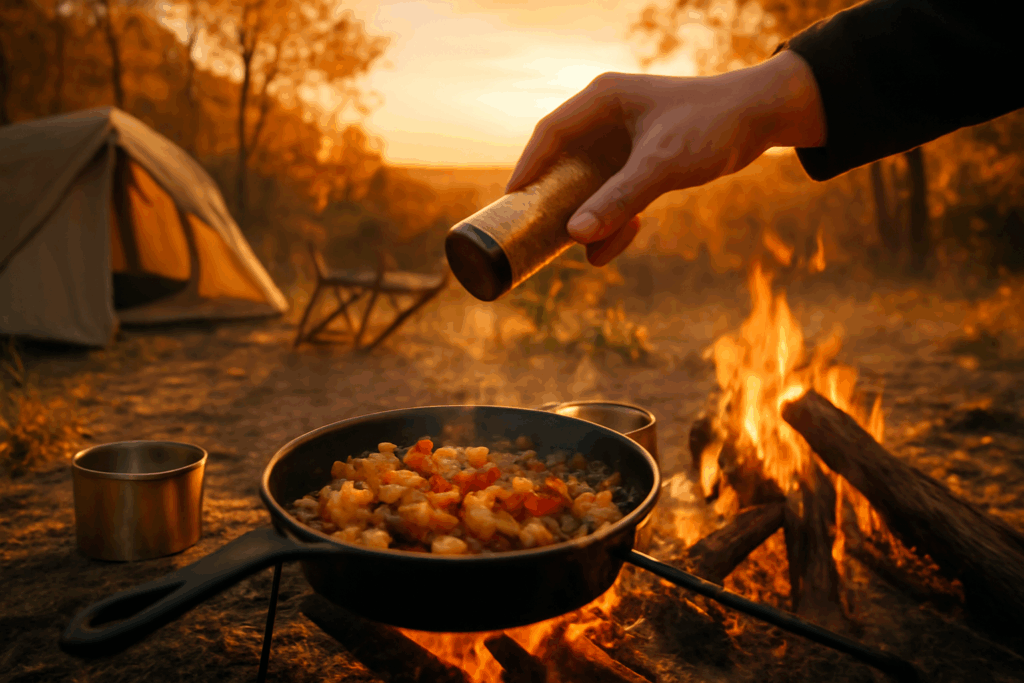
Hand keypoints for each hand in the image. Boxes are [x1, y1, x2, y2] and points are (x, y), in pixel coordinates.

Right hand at [505, 50, 825, 265]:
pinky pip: (616, 195)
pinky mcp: (642, 161)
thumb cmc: (711, 126)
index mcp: (602, 101)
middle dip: (556, 203)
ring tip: (588, 252)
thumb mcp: (661, 165)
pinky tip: (613, 245)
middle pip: (564, 163)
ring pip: (590, 186)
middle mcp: (607, 119)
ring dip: (589, 219)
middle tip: (537, 235)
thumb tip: (574, 235)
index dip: (527, 170)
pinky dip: (615, 220)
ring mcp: (625, 141)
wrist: (762, 118)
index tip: (511, 203)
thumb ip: (618, 199)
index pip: (549, 136)